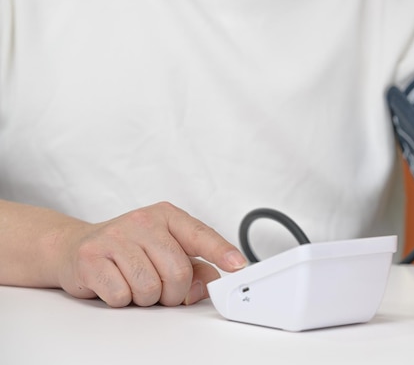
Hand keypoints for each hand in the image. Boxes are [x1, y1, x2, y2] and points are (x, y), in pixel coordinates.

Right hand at [57, 202, 246, 306]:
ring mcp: (115, 236)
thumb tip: (208, 284)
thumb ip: (194, 267)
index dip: (221, 252)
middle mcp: (143, 221)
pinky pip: (122, 296)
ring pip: (151, 287)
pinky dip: (122, 299)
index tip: (238, 265)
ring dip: (146, 298)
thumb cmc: (128, 250)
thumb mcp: (165, 251)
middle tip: (160, 288)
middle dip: (173, 293)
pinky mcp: (92, 257)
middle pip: (178, 272)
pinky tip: (115, 283)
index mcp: (167, 216)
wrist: (73, 247)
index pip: (201, 235)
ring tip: (135, 283)